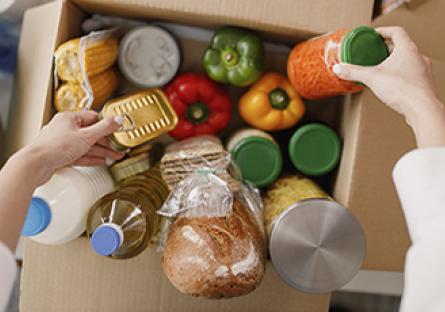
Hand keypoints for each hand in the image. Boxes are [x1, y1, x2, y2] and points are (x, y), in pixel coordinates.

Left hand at [20, 111, 124, 184]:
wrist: (36, 164)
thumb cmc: (56, 146)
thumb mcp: (87, 136)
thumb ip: (105, 128)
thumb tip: (118, 119)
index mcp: (69, 118)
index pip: (93, 118)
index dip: (106, 124)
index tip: (116, 130)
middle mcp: (64, 129)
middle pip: (91, 134)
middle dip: (106, 142)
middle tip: (118, 147)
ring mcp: (62, 143)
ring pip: (86, 146)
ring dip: (101, 152)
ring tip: (114, 156)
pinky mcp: (60, 156)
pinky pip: (80, 156)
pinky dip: (91, 158)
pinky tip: (100, 161)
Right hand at [333, 26, 444, 146]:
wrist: (421, 109)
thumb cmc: (403, 90)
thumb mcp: (372, 78)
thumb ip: (354, 72)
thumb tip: (340, 68)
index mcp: (407, 49)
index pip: (396, 31)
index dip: (384, 31)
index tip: (374, 35)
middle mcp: (418, 57)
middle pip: (401, 46)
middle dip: (386, 48)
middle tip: (374, 52)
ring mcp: (422, 70)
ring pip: (407, 60)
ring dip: (394, 62)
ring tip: (381, 68)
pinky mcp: (422, 84)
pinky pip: (410, 74)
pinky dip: (400, 74)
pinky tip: (391, 83)